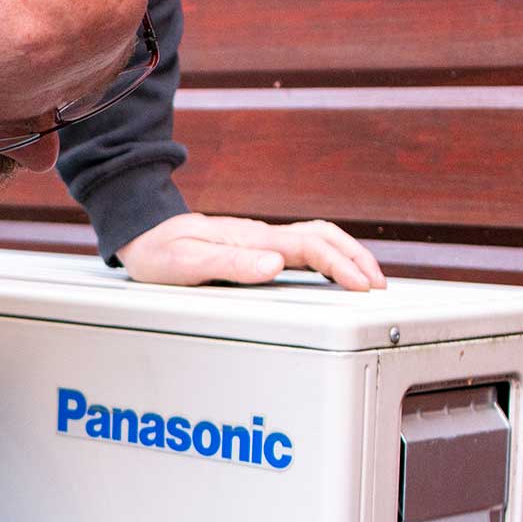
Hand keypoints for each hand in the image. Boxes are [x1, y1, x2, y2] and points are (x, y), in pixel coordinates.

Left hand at [116, 212, 386, 291]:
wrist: (142, 235)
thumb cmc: (159, 252)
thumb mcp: (186, 263)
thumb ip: (230, 264)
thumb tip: (275, 266)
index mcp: (252, 240)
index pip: (310, 246)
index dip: (342, 265)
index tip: (364, 286)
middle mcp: (262, 238)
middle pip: (324, 237)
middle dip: (357, 258)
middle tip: (380, 286)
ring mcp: (261, 242)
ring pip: (316, 240)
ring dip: (346, 256)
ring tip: (367, 281)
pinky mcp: (256, 249)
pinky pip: (302, 248)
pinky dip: (328, 258)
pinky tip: (332, 275)